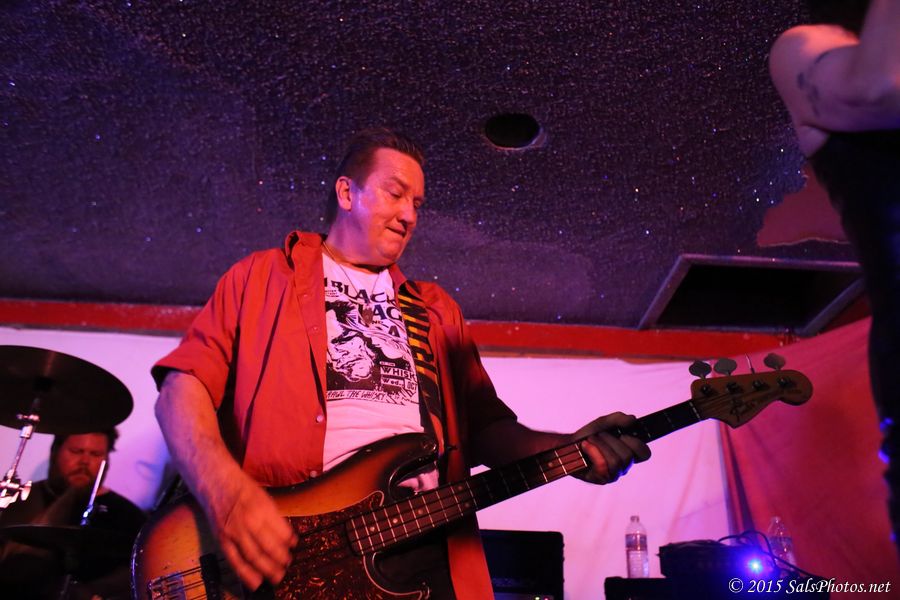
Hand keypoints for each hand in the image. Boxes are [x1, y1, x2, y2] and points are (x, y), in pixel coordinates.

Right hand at [200, 474, 297, 590]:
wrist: (217, 484)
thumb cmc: (243, 489)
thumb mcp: (264, 497)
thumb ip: (274, 517)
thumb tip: (287, 537)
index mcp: (262, 508)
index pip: (281, 531)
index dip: (289, 541)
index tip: (294, 546)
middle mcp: (249, 521)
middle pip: (268, 546)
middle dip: (281, 559)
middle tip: (287, 564)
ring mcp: (234, 532)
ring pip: (253, 556)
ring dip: (267, 569)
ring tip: (277, 576)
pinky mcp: (223, 540)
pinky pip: (235, 560)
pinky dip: (245, 573)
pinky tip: (256, 581)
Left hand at [572, 412, 650, 484]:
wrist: (568, 445)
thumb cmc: (588, 435)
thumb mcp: (603, 423)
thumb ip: (618, 419)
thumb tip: (633, 420)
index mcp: (629, 453)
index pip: (645, 454)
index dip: (636, 443)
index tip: (622, 435)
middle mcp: (623, 466)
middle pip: (628, 456)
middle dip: (611, 441)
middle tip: (599, 435)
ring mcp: (613, 474)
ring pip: (616, 461)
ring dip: (601, 445)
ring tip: (591, 440)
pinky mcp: (600, 479)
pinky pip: (603, 466)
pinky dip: (593, 451)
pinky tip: (586, 446)